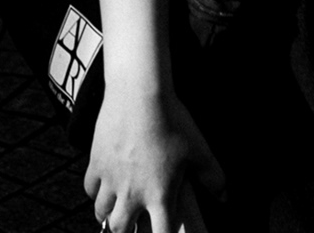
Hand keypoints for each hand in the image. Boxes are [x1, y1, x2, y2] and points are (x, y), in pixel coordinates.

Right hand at [85, 87, 224, 232]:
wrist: (139, 93)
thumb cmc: (171, 120)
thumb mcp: (199, 149)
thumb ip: (213, 177)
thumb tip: (223, 196)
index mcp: (160, 194)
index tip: (161, 232)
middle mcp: (132, 192)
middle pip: (121, 228)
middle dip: (126, 231)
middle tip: (131, 225)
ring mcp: (111, 178)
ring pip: (102, 212)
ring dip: (108, 215)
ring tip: (115, 211)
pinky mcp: (96, 161)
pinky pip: (90, 188)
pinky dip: (95, 193)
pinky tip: (103, 188)